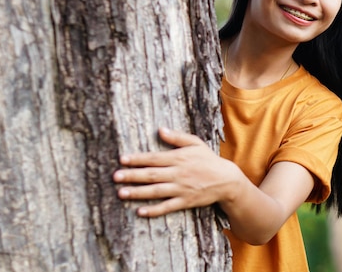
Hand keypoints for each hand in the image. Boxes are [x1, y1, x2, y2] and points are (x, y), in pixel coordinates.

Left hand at [113, 127, 238, 216]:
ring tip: (121, 193)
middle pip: (151, 175)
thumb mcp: (195, 143)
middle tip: (115, 176)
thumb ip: (177, 137)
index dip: (137, 159)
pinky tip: (140, 211)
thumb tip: (160, 130)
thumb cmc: (208, 159)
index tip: (122, 159)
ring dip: (137, 192)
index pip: (153, 158)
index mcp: (178, 158)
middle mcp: (178, 173)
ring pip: (155, 191)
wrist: (226, 180)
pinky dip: (153, 210)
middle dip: (132, 175)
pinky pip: (167, 207)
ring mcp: (181, 189)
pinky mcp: (185, 201)